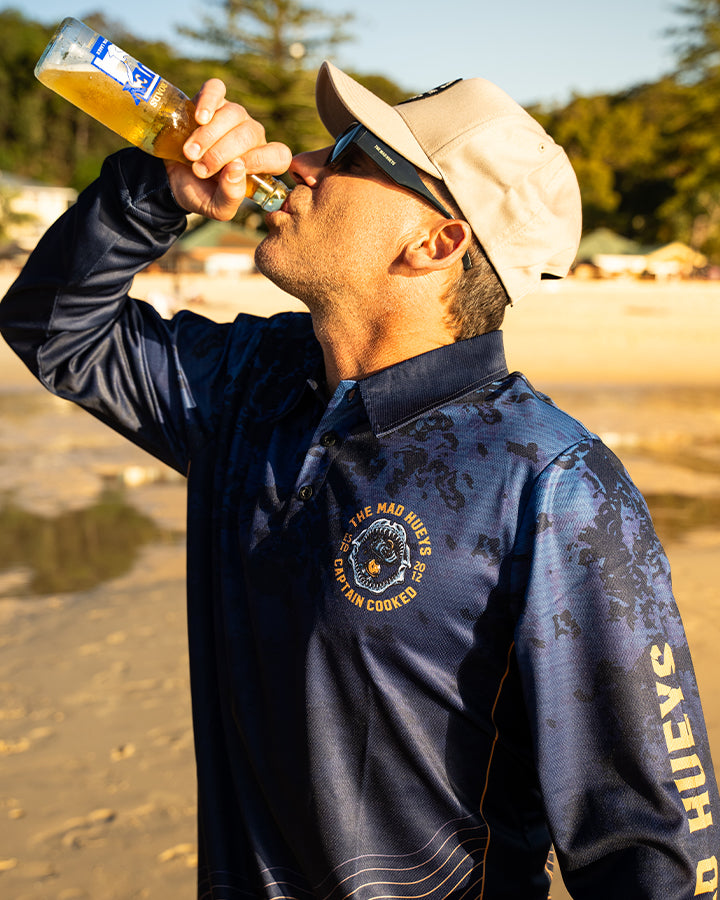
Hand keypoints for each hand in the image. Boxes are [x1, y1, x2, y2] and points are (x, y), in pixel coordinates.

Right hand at [165, 79, 291, 220]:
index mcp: (260, 163)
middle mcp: (252, 137)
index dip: (260, 160)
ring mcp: (234, 115)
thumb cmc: (200, 192)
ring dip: (209, 136)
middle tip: (200, 169)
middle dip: (222, 153)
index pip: (279, 155)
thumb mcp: (216, 208)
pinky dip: (208, 101)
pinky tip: (198, 117)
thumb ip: (231, 197)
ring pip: (234, 114)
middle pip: (250, 134)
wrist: (171, 176)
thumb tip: (237, 169)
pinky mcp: (213, 99)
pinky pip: (216, 89)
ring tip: (190, 153)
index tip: (233, 169)